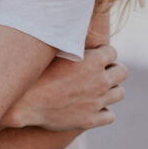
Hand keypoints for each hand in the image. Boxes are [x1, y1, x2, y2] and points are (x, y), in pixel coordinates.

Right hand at [3, 45, 126, 131]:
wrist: (24, 103)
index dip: (103, 54)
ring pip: (119, 93)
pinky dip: (104, 111)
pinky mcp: (91, 120)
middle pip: (122, 72)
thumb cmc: (35, 73)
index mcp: (94, 60)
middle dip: (112, 70)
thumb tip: (71, 28)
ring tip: (97, 89)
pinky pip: (110, 115)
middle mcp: (100, 81)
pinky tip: (92, 107)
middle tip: (98, 73)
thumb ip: (70, 42)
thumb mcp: (54, 50)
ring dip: (111, 90)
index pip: (113, 52)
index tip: (94, 57)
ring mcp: (97, 102)